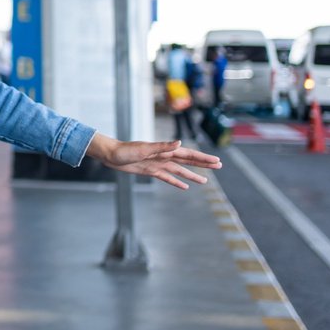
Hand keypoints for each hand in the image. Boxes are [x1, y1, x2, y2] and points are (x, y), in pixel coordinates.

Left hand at [86, 134, 221, 190]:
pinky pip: (167, 177)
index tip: (216, 161)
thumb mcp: (143, 149)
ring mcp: (158, 164)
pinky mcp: (151, 171)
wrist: (110, 155)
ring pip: (180, 170)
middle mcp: (164, 156)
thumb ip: (162, 146)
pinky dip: (176, 181)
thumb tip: (179, 143)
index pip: (188, 154)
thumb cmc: (125, 150)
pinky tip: (185, 186)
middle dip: (203, 164)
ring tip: (205, 181)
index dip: (202, 158)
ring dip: (192, 175)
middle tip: (219, 166)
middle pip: (187, 160)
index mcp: (164, 150)